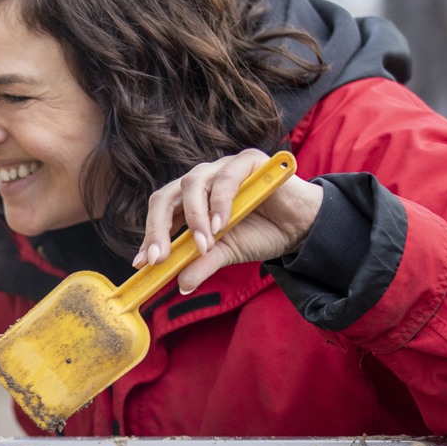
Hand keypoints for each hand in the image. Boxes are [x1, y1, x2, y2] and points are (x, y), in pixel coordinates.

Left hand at [134, 148, 323, 292]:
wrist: (303, 225)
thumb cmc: (262, 233)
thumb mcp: (228, 253)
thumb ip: (204, 264)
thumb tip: (182, 285)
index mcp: (191, 200)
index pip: (161, 213)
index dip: (150, 236)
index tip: (143, 263)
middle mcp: (202, 180)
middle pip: (166, 195)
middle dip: (158, 228)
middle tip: (160, 257)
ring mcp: (222, 168)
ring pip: (192, 183)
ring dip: (194, 217)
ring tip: (203, 245)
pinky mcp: (247, 160)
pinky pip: (227, 177)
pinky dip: (220, 203)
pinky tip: (222, 225)